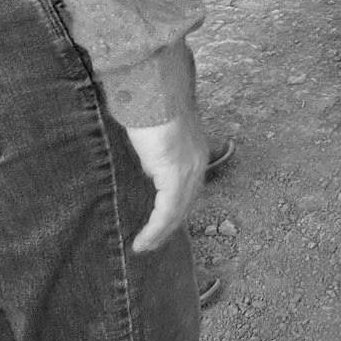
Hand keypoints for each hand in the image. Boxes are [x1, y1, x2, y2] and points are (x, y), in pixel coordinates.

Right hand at [123, 106, 205, 252]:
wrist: (155, 94)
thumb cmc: (151, 108)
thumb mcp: (158, 137)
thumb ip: (159, 154)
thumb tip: (152, 168)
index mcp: (195, 153)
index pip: (189, 189)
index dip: (176, 209)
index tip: (161, 223)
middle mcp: (197, 163)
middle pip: (186, 203)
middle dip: (170, 225)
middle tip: (152, 242)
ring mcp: (188, 170)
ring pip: (177, 211)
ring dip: (161, 232)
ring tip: (144, 246)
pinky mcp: (175, 175)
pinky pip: (166, 211)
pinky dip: (155, 229)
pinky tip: (143, 241)